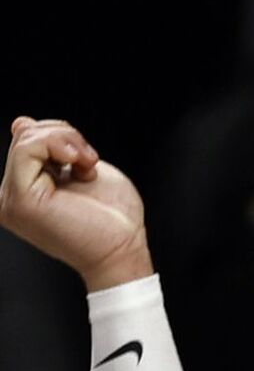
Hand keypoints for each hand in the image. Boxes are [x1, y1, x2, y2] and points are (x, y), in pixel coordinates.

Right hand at [0, 116, 151, 290]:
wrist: (124, 248)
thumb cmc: (112, 217)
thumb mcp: (79, 167)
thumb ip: (50, 148)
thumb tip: (20, 122)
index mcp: (24, 189)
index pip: (25, 139)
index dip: (59, 136)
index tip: (85, 160)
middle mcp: (11, 196)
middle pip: (25, 135)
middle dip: (65, 136)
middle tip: (89, 163)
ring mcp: (12, 201)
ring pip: (26, 138)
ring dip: (68, 142)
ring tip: (87, 167)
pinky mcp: (21, 201)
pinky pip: (28, 149)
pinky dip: (59, 145)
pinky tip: (79, 166)